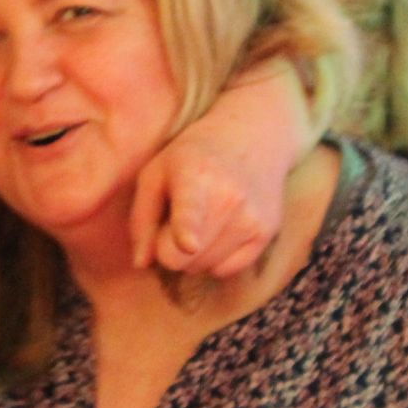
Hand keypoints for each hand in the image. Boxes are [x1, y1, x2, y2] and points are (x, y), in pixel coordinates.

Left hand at [129, 122, 285, 278]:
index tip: (189, 243)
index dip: (187, 229)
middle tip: (177, 216)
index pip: (190, 210)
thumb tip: (141, 263)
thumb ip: (141, 218)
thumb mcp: (156, 172)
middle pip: (182, 257)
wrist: (253, 136)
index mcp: (194, 176)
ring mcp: (252, 217)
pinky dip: (216, 258)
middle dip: (169, 247)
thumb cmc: (193, 156)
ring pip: (203, 267)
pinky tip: (220, 228)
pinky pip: (226, 271)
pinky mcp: (266, 232)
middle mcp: (230, 198)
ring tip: (202, 217)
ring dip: (193, 254)